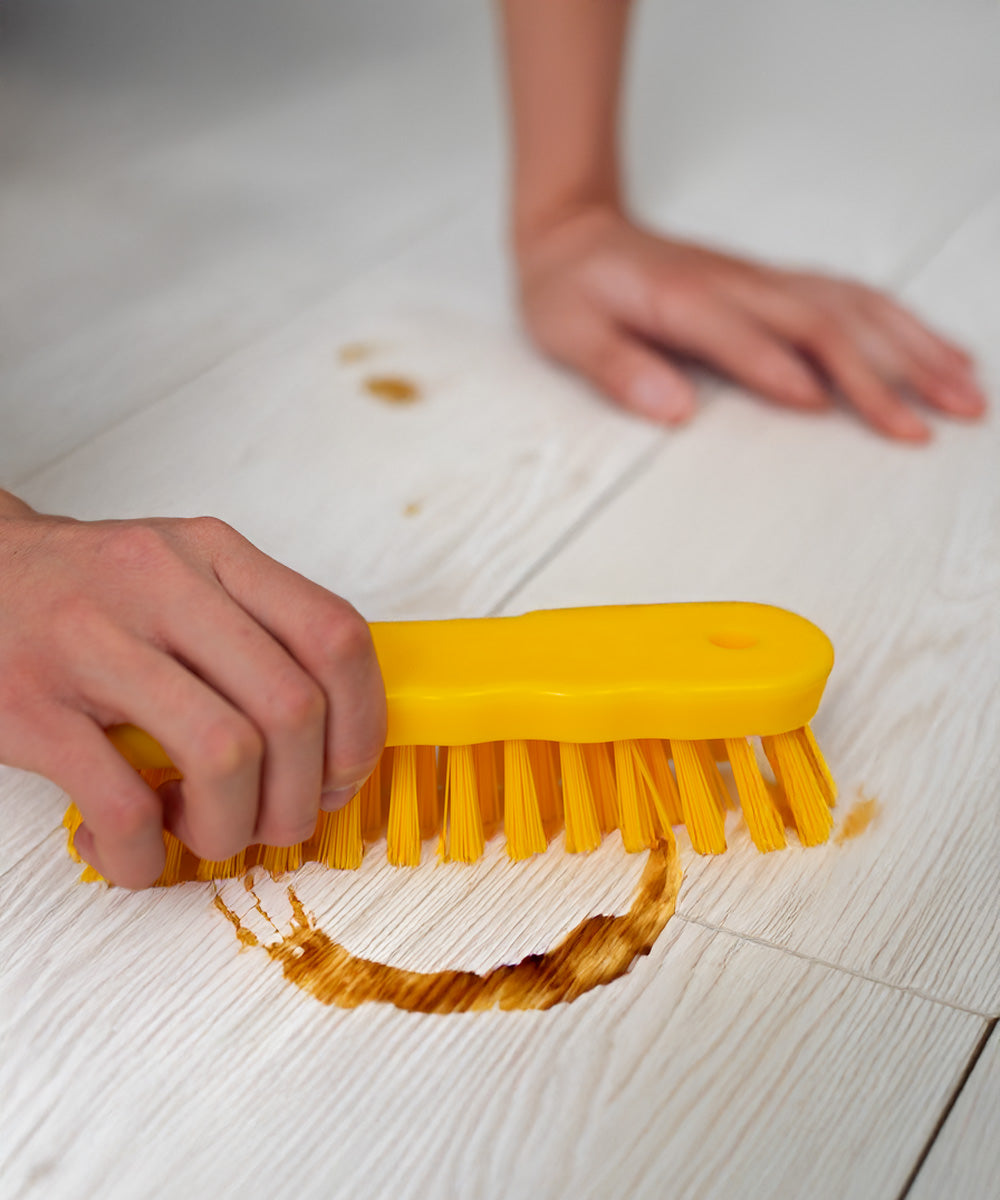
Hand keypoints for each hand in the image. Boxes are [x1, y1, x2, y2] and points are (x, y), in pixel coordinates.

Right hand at [0, 500, 386, 887]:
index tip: (344, 772)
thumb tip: (337, 742)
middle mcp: (165, 587)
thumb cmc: (93, 592)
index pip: (335, 636)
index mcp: (216, 555)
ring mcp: (94, 643)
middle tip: (281, 821)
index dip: (362, 723)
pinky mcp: (33, 707)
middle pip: (291, 708)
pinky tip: (136, 853)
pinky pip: (123, 805)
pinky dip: (144, 856)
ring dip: (232, 826)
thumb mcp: (188, 576)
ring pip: (224, 756)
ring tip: (209, 833)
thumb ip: (262, 634)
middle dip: (302, 794)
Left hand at [515, 206, 985, 439]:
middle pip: (822, 323)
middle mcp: (736, 284)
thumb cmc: (570, 287)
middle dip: (882, 374)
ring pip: (852, 307)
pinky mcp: (774, 283)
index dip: (779, 369)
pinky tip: (933, 348)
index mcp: (684, 299)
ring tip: (964, 390)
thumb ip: (617, 370)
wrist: (576, 231)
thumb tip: (669, 410)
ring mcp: (762, 280)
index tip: (826, 408)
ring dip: (912, 348)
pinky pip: (849, 296)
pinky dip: (898, 323)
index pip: (742, 336)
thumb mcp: (568, 331)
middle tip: (934, 423)